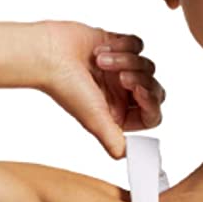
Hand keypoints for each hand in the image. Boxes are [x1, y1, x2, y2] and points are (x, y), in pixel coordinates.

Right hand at [38, 19, 165, 158]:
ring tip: (102, 62)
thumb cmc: (66, 87)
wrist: (48, 53)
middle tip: (121, 77)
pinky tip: (102, 50)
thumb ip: (115, 143)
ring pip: (147, 65)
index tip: (138, 92)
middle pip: (154, 88)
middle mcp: (121, 94)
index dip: (151, 102)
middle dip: (140, 79)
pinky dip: (122, 45)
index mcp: (119, 114)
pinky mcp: (116, 46)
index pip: (152, 114)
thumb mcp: (95, 122)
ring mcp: (120, 70)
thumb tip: (131, 157)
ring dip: (125, 60)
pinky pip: (137, 45)